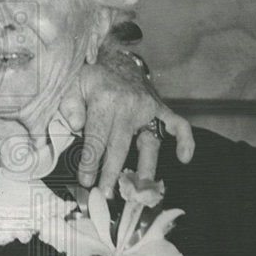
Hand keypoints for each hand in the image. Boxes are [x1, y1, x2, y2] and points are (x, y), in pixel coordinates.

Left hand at [58, 51, 194, 194]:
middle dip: (112, 173)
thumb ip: (70, 105)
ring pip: (148, 144)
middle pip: (120, 146)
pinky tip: (184, 158)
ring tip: (142, 191)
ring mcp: (147, 108)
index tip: (86, 181)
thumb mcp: (73, 85)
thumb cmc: (92, 79)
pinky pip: (178, 125)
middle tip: (107, 194)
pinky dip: (185, 141)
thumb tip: (75, 125)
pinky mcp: (160, 110)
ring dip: (146, 169)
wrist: (116, 61)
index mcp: (105, 99)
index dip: (90, 162)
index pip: (97, 138)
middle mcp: (128, 105)